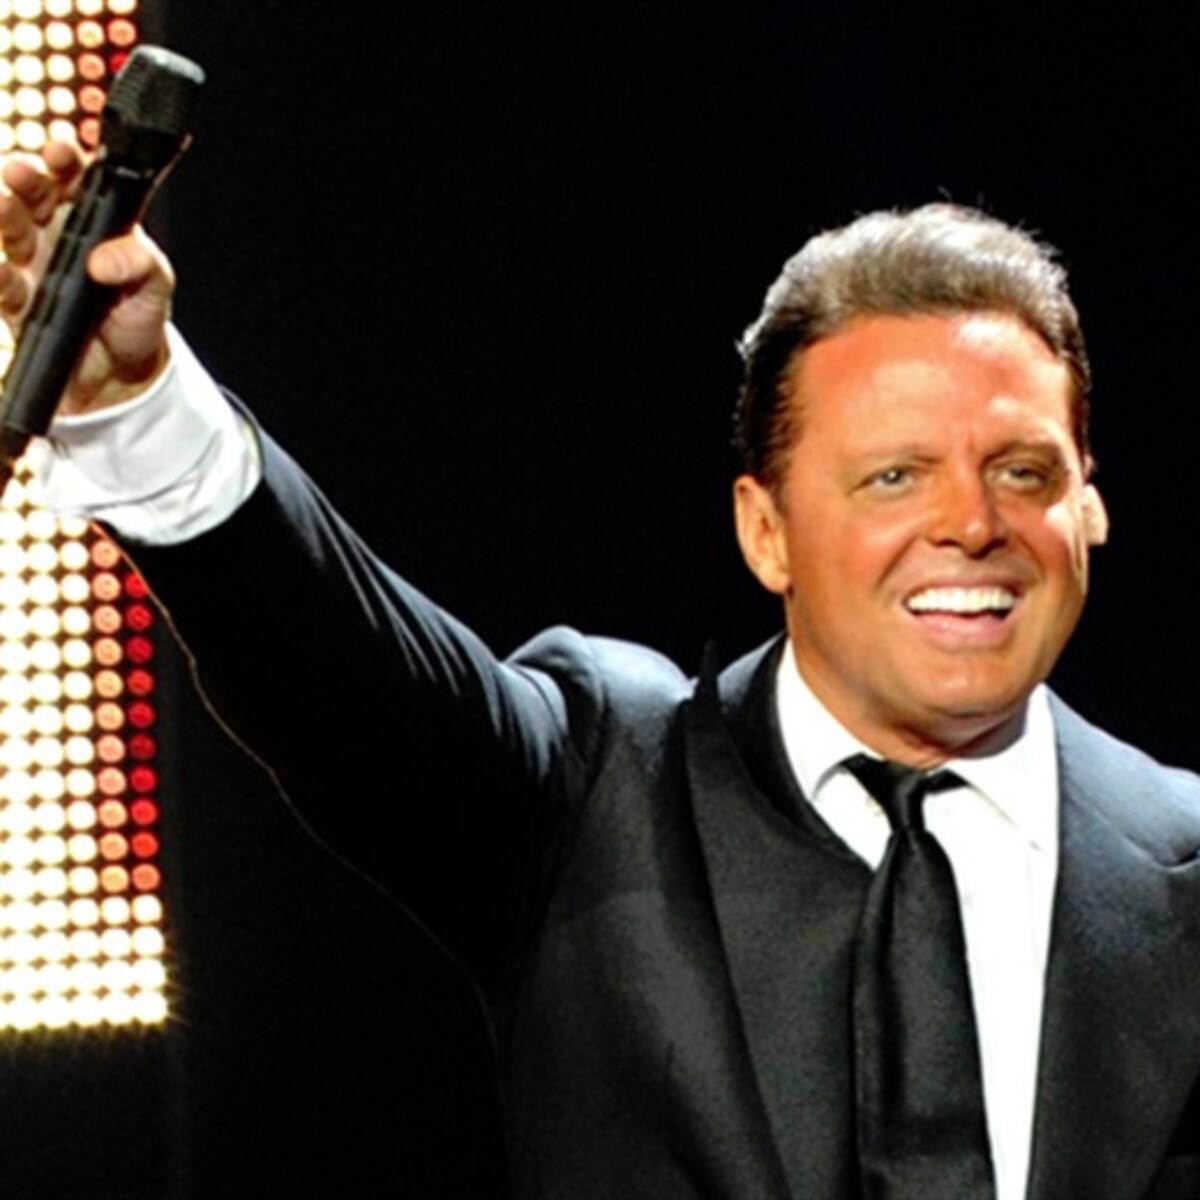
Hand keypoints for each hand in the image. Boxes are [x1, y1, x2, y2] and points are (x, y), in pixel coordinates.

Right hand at [0, 139, 174, 415]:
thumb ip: (138, 263)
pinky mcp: (19, 303)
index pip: (76, 179)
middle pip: (34, 197)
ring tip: (4, 206)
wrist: (124, 375)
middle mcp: (57, 235)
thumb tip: (102, 261)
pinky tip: (6, 271)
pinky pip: (4, 286)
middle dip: (26, 179)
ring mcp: (34, 266)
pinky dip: (1, 277)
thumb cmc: (138, 317)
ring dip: (5, 216)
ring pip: (10, 232)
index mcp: (93, 219)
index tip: (62, 153)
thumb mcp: (155, 285)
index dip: (65, 161)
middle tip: (24, 172)